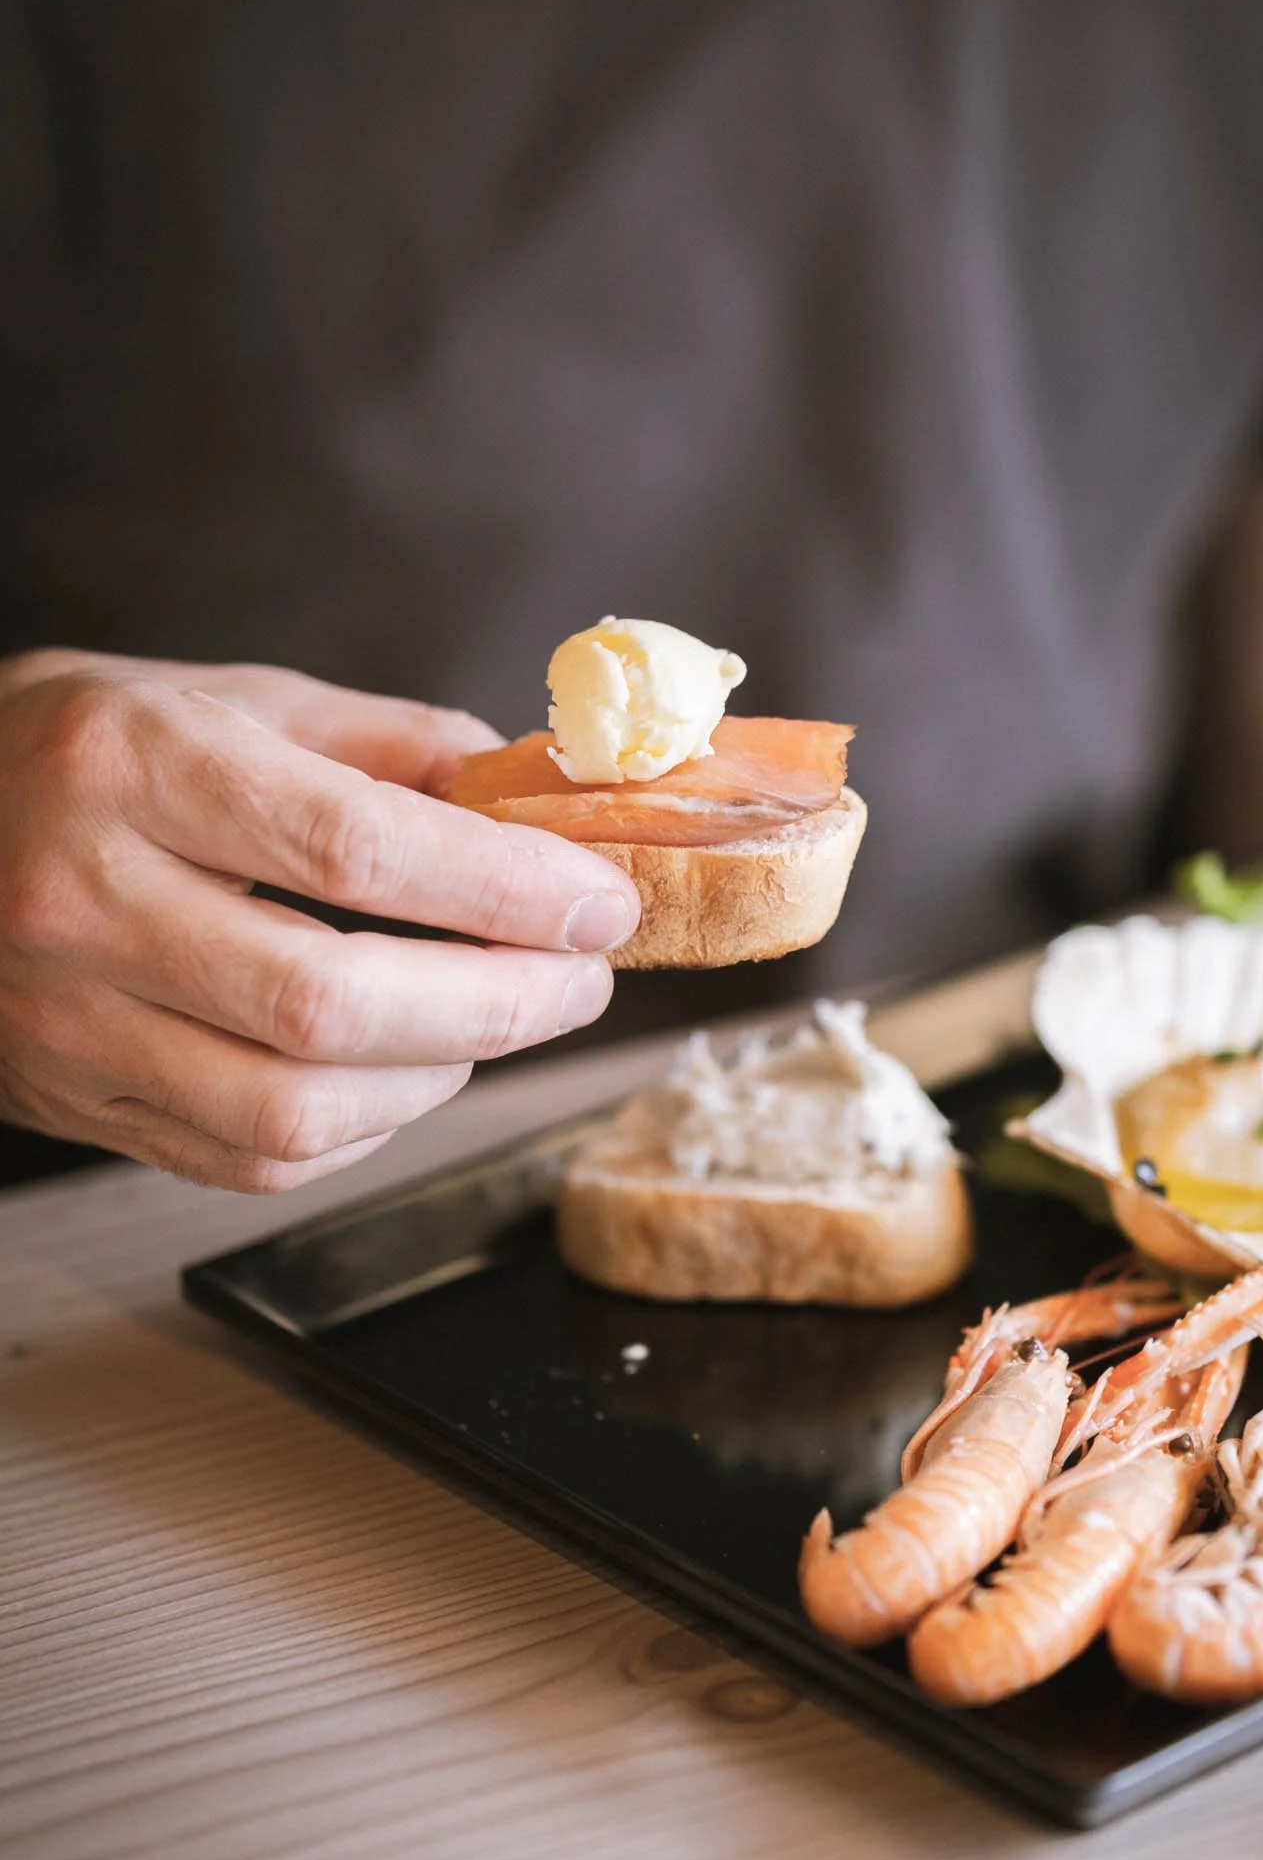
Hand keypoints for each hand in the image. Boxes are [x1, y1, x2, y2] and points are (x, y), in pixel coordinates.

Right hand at [0, 650, 639, 1188]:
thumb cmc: (78, 752)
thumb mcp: (225, 699)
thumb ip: (387, 745)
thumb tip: (536, 794)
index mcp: (130, 766)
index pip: (352, 848)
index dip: (503, 888)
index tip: (599, 904)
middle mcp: (83, 899)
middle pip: (329, 1002)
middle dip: (497, 1003)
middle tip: (579, 980)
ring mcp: (66, 1020)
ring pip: (293, 1108)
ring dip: (440, 1078)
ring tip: (498, 1021)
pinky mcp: (73, 1104)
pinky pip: (250, 1160)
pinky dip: (362, 1131)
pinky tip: (404, 1075)